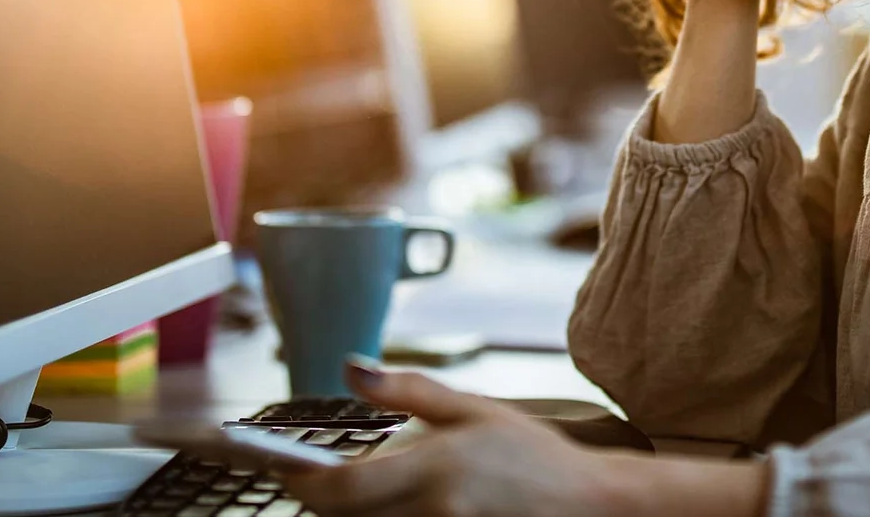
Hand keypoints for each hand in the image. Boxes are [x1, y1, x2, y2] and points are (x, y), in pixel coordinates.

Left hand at [279, 362, 621, 516]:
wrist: (589, 505)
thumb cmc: (535, 457)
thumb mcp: (475, 409)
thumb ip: (409, 389)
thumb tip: (350, 367)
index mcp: (435, 468)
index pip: (340, 489)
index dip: (298, 482)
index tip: (280, 466)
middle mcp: (433, 511)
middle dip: (319, 499)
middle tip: (311, 477)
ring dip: (351, 513)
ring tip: (357, 491)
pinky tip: (394, 505)